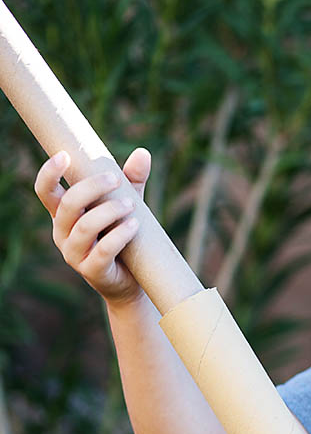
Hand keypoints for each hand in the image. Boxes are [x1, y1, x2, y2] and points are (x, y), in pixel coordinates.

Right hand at [34, 147, 150, 305]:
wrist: (132, 280)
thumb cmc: (124, 236)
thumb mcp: (127, 204)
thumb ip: (131, 180)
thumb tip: (142, 153)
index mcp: (63, 215)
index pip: (45, 191)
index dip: (49, 173)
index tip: (65, 155)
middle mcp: (63, 234)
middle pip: (67, 204)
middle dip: (91, 188)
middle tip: (115, 179)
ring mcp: (74, 255)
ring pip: (84, 227)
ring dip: (109, 211)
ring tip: (131, 205)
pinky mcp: (92, 272)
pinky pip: (103, 251)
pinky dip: (119, 235)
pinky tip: (134, 225)